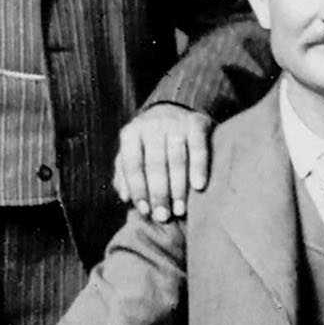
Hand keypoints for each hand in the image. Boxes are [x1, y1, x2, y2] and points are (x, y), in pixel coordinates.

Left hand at [113, 102, 212, 222]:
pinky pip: (198, 147)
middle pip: (155, 164)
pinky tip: (199, 187)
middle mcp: (152, 125)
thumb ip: (124, 173)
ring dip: (178, 187)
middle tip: (163, 216)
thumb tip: (125, 197)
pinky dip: (199, 167)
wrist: (174, 109)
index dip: (138, 189)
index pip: (132, 165)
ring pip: (176, 158)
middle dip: (158, 193)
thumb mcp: (132, 152)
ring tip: (179, 210)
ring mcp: (175, 122)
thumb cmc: (149, 142)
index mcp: (131, 133)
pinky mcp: (197, 123)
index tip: (145, 211)